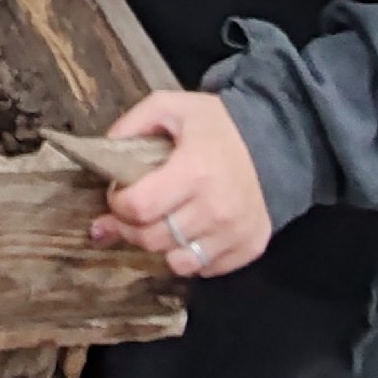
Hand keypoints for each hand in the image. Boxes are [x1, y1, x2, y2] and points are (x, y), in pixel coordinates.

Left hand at [89, 91, 271, 279]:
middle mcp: (215, 209)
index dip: (117, 204)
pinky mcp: (248, 248)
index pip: (138, 207)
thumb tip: (103, 153)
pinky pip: (205, 270)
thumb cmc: (217, 125)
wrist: (274, 140)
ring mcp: (234, 233)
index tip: (118, 194)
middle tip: (128, 214)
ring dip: (160, 246)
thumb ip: (132, 124)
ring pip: (176, 262)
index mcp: (194, 171)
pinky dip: (190, 257)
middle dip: (129, 228)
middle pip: (152, 239)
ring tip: (159, 224)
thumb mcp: (171, 106)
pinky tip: (188, 233)